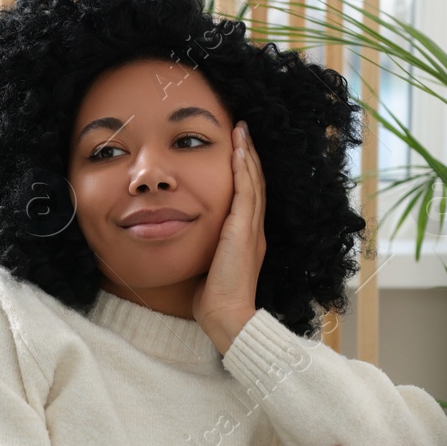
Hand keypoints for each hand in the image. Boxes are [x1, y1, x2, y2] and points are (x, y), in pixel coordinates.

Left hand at [192, 121, 266, 346]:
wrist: (227, 315)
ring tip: (242, 131)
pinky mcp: (244, 232)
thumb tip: (191, 245)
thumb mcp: (209, 268)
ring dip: (248, 154)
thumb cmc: (214, 299)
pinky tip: (239, 152)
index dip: (245, 171)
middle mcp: (253, 230)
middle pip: (255, 183)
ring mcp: (251, 229)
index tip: (237, 150)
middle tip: (243, 129)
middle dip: (249, 155)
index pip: (248, 196)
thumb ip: (206, 252)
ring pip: (254, 182)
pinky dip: (244, 171)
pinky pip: (247, 193)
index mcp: (247, 238)